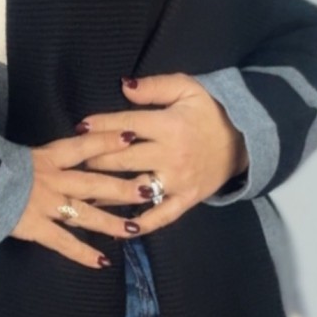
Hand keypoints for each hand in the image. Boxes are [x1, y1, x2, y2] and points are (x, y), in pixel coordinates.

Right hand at [9, 130, 161, 268]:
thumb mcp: (8, 150)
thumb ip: (30, 156)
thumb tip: (39, 156)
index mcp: (45, 157)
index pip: (83, 146)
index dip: (108, 140)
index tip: (132, 137)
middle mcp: (51, 179)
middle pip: (94, 182)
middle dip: (123, 186)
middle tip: (150, 188)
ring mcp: (45, 204)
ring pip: (86, 213)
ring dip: (112, 222)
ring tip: (135, 229)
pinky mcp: (35, 227)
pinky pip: (64, 242)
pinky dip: (83, 253)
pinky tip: (101, 262)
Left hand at [75, 73, 248, 232]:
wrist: (244, 139)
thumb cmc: (209, 112)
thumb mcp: (187, 88)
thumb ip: (155, 87)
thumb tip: (124, 86)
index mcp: (169, 125)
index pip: (126, 125)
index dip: (100, 126)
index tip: (80, 128)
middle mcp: (171, 155)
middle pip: (123, 160)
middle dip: (94, 160)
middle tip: (71, 162)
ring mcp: (177, 181)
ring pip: (134, 189)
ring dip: (105, 193)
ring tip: (79, 194)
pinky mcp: (186, 200)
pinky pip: (161, 216)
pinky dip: (140, 225)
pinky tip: (117, 230)